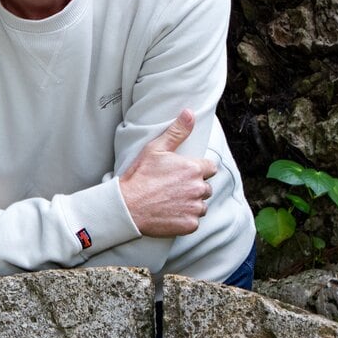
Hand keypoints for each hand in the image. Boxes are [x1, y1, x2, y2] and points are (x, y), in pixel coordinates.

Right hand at [118, 108, 218, 237]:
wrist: (127, 206)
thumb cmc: (140, 176)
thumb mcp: (155, 149)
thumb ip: (177, 131)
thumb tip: (190, 113)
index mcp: (193, 169)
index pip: (210, 168)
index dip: (198, 170)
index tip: (184, 173)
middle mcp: (198, 188)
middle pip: (206, 188)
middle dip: (194, 187)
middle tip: (174, 188)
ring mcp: (195, 208)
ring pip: (201, 205)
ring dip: (191, 204)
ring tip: (172, 201)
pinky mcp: (190, 225)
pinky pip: (194, 221)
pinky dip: (185, 219)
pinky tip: (170, 214)